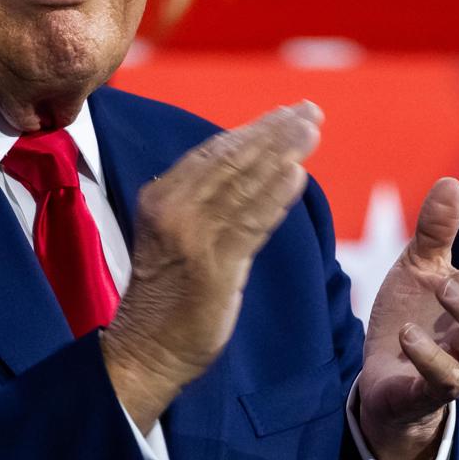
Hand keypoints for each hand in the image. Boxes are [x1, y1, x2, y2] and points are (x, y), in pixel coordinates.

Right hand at [104, 103, 322, 430]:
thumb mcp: (173, 232)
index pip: (213, 152)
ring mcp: (193, 238)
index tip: (286, 112)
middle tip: (310, 111)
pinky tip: (298, 176)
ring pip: (245, 185)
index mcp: (160, 196)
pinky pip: (252, 224)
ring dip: (283, 154)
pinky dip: (277, 197)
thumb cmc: (166, 291)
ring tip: (311, 132)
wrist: (147, 348)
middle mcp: (173, 210)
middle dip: (275, 132)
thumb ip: (203, 200)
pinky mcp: (215, 268)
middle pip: (232, 160)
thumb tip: (250, 166)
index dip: (253, 129)